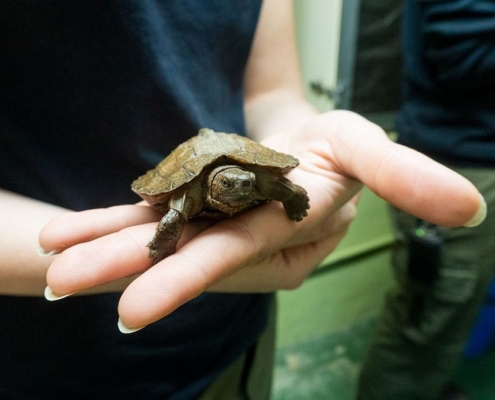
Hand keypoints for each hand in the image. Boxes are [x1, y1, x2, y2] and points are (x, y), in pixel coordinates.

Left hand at [40, 111, 484, 331]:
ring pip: (160, 237)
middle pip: (184, 253)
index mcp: (285, 225)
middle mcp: (245, 232)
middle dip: (125, 272)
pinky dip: (108, 220)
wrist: (308, 149)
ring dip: (104, 248)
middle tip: (63, 288)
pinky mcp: (197, 203)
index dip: (189, 275)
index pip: (238, 251)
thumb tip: (468, 207)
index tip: (133, 307)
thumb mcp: (370, 148)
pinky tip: (64, 234)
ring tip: (53, 262)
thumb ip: (406, 176)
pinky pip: (152, 214)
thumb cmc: (338, 149)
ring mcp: (215, 219)